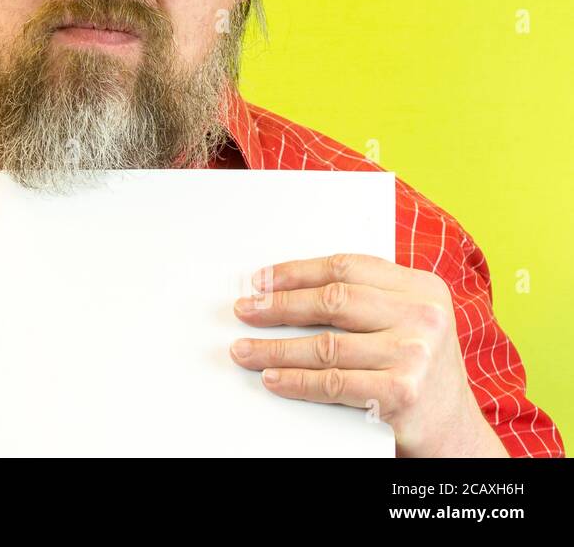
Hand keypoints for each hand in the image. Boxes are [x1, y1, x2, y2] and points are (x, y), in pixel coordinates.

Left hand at [228, 253, 507, 456]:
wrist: (457, 435)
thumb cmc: (421, 372)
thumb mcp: (410, 323)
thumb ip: (368, 299)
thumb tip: (288, 289)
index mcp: (423, 289)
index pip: (347, 268)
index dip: (298, 272)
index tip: (262, 280)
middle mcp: (424, 317)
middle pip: (333, 301)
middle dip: (280, 305)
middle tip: (245, 310)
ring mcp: (415, 355)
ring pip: (325, 345)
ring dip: (275, 348)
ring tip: (246, 350)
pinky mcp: (401, 393)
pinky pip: (333, 383)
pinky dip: (296, 381)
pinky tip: (273, 378)